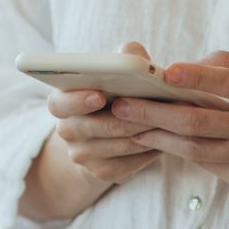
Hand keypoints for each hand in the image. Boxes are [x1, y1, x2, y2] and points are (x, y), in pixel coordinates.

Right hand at [47, 40, 160, 185]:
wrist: (109, 134)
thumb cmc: (114, 93)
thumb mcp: (116, 72)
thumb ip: (124, 58)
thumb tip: (133, 55)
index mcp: (61, 103)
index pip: (59, 103)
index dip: (77, 100)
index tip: (99, 96)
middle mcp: (67, 131)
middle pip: (96, 127)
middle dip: (128, 117)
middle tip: (155, 108)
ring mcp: (83, 155)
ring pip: (118, 145)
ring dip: (145, 133)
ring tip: (169, 121)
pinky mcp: (102, 173)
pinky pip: (129, 164)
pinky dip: (149, 151)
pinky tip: (165, 140)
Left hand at [109, 51, 228, 201]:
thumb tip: (188, 65)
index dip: (198, 76)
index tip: (166, 72)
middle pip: (200, 122)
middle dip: (155, 113)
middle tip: (121, 105)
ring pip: (196, 149)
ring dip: (158, 137)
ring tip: (128, 126)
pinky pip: (205, 165)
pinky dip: (176, 152)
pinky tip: (155, 141)